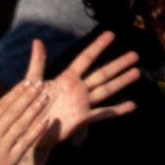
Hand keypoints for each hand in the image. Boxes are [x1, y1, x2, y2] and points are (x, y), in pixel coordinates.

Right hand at [0, 80, 50, 164]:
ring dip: (34, 110)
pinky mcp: (10, 160)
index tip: (27, 82)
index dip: (15, 92)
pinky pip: (26, 142)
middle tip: (40, 84)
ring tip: (45, 97)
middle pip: (13, 112)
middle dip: (28, 97)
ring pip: (21, 125)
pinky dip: (36, 131)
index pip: (1, 105)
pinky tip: (46, 121)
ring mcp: (2, 148)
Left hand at [32, 32, 139, 149]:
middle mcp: (78, 89)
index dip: (98, 46)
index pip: (85, 58)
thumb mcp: (32, 83)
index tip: (111, 34)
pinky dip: (118, 110)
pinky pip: (104, 113)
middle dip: (118, 64)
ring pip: (106, 90)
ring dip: (122, 81)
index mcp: (66, 78)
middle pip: (102, 73)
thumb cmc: (28, 106)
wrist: (27, 130)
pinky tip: (132, 105)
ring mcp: (82, 103)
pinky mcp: (83, 118)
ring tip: (137, 72)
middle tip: (135, 55)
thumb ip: (37, 62)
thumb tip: (37, 40)